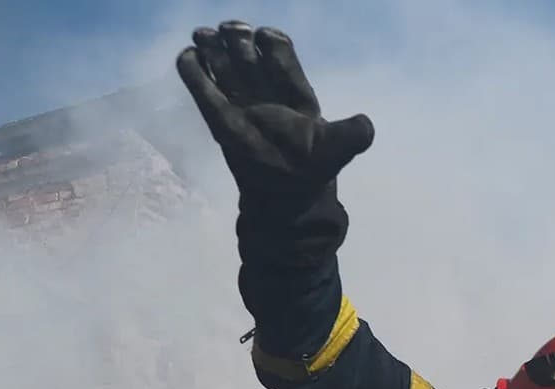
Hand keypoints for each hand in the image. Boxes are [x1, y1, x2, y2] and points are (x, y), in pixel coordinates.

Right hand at [176, 22, 373, 197]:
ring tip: (203, 34)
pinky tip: (187, 55)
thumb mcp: (337, 150)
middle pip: (249, 55)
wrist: (288, 194)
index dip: (274, 45)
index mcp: (296, 92)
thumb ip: (352, 135)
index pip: (283, 57)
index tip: (264, 36)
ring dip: (212, 48)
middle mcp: (268, 91)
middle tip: (230, 29)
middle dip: (239, 39)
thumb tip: (366, 125)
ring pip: (225, 66)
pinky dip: (194, 73)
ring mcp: (243, 102)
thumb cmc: (313, 166)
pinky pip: (204, 90)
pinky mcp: (221, 117)